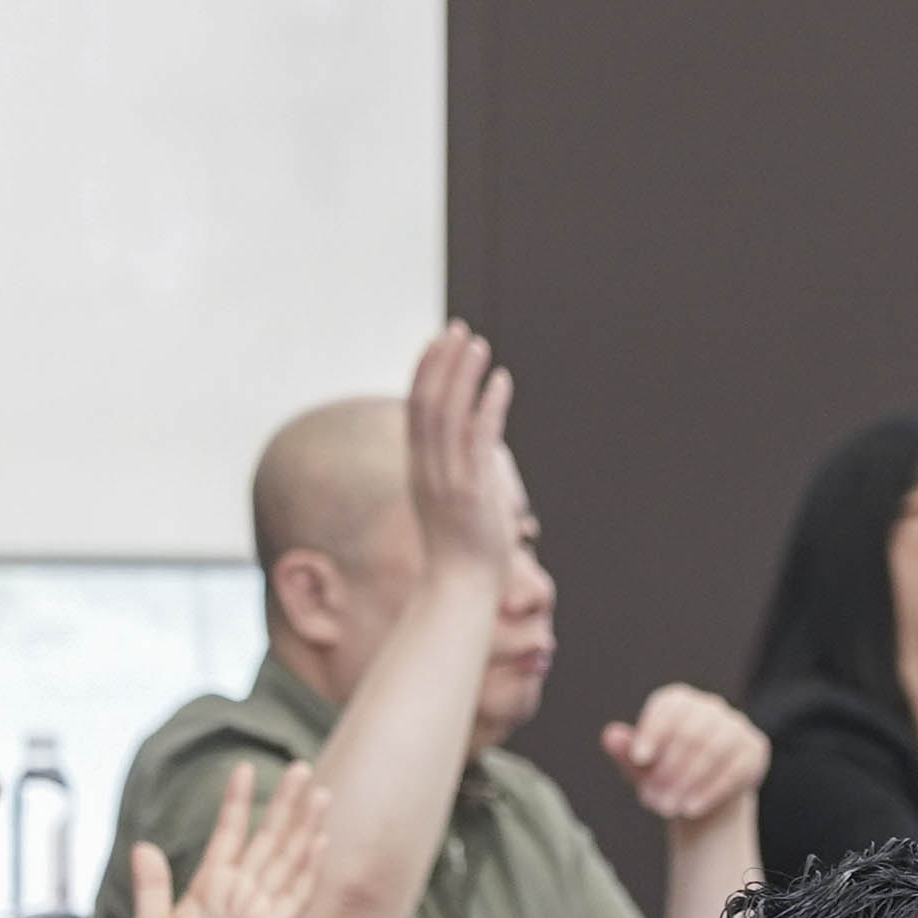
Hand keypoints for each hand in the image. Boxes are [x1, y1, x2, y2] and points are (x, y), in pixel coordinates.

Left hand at [133, 763, 331, 917]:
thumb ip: (152, 886)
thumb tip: (144, 846)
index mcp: (210, 888)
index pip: (229, 834)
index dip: (236, 802)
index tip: (243, 768)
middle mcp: (240, 893)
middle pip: (268, 837)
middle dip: (284, 803)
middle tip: (300, 767)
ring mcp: (262, 908)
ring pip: (289, 855)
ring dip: (304, 824)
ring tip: (319, 790)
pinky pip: (297, 890)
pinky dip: (309, 864)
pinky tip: (320, 838)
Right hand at [401, 322, 520, 589]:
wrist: (461, 589)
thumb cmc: (464, 551)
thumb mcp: (459, 500)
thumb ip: (467, 469)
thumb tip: (487, 444)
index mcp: (420, 469)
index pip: (417, 410)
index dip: (427, 372)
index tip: (441, 342)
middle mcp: (427, 469)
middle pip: (426, 403)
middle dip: (440, 362)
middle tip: (457, 328)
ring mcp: (446, 479)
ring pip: (447, 414)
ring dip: (462, 375)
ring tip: (477, 343)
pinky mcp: (470, 492)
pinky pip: (477, 439)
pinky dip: (487, 407)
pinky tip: (500, 381)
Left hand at [599, 685, 769, 829]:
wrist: (702, 796)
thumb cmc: (664, 773)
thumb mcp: (642, 766)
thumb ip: (626, 750)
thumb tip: (610, 736)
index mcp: (678, 701)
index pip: (668, 708)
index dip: (653, 731)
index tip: (639, 759)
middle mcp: (710, 707)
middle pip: (691, 733)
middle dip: (670, 769)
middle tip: (652, 800)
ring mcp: (736, 725)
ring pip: (714, 750)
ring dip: (689, 782)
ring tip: (669, 808)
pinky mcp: (755, 748)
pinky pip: (735, 768)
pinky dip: (710, 790)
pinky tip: (692, 809)